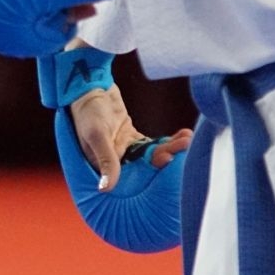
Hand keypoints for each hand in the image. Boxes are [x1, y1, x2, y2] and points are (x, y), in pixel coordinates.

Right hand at [67, 73, 193, 191]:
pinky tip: (180, 136)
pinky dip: (165, 140)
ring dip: (170, 147)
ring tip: (187, 139)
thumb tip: (105, 189)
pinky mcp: (130, 136)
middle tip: (184, 146)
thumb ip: (106, 160)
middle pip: (146, 165)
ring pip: (151, 154)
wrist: (88, 85)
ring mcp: (123, 148)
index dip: (152, 169)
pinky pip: (151, 143)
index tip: (169, 159)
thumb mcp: (97, 135)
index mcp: (102, 165)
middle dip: (167, 156)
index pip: (132, 175)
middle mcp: (114, 161)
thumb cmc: (88, 110)